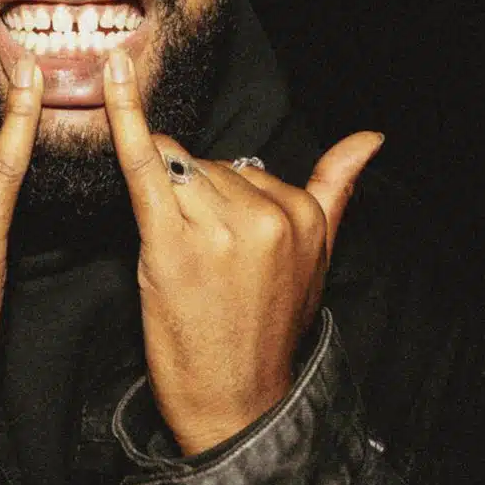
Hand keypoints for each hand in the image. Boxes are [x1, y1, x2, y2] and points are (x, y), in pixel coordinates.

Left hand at [103, 48, 382, 455]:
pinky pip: (144, 165)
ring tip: (183, 258)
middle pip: (205, 165)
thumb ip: (337, 188)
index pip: (240, 166)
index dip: (214, 199)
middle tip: (199, 259)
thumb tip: (371, 136)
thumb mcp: (318, 258)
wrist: (237, 403)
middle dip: (191, 199)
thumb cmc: (268, 328)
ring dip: (165, 201)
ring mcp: (219, 228)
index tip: (212, 235)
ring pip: (174, 169)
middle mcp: (267, 215)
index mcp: (304, 214)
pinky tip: (112, 80)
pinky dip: (124, 118)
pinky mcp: (170, 243)